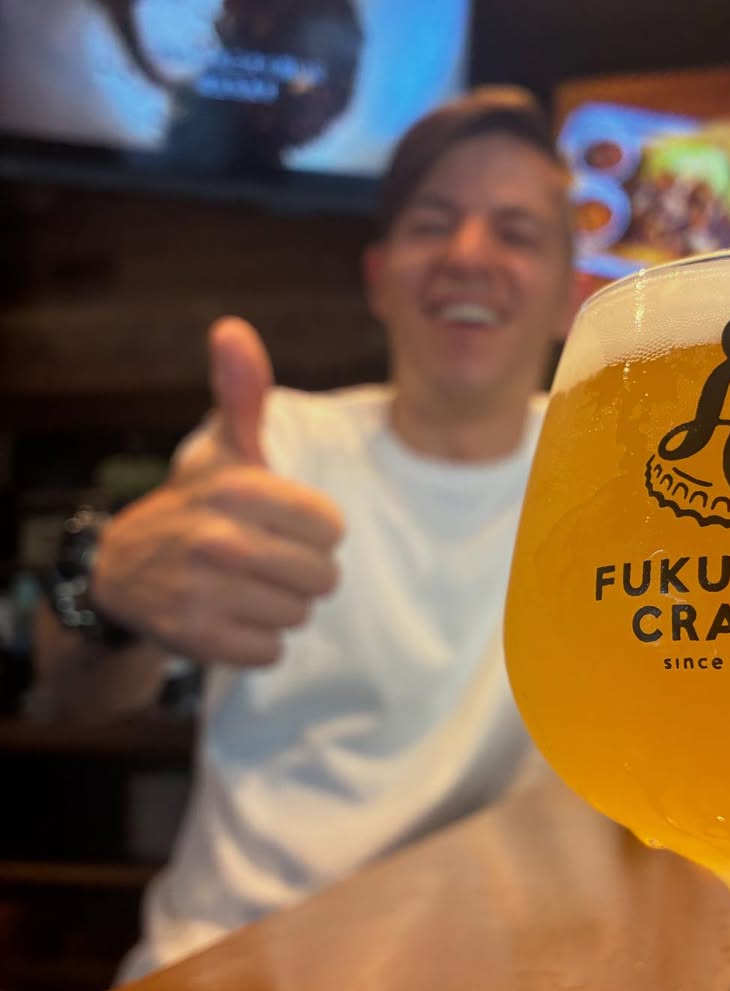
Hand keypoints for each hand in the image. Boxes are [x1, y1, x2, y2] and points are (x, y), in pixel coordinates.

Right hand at [91, 318, 344, 666]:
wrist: (124, 569)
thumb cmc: (198, 505)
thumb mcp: (223, 450)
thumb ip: (243, 395)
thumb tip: (233, 329)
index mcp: (238, 489)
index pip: (332, 529)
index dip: (315, 533)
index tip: (283, 527)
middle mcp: (219, 539)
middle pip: (323, 577)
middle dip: (303, 575)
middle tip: (266, 563)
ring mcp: (205, 593)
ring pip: (300, 616)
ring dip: (281, 608)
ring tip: (247, 588)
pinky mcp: (198, 640)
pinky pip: (271, 651)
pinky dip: (259, 641)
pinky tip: (232, 617)